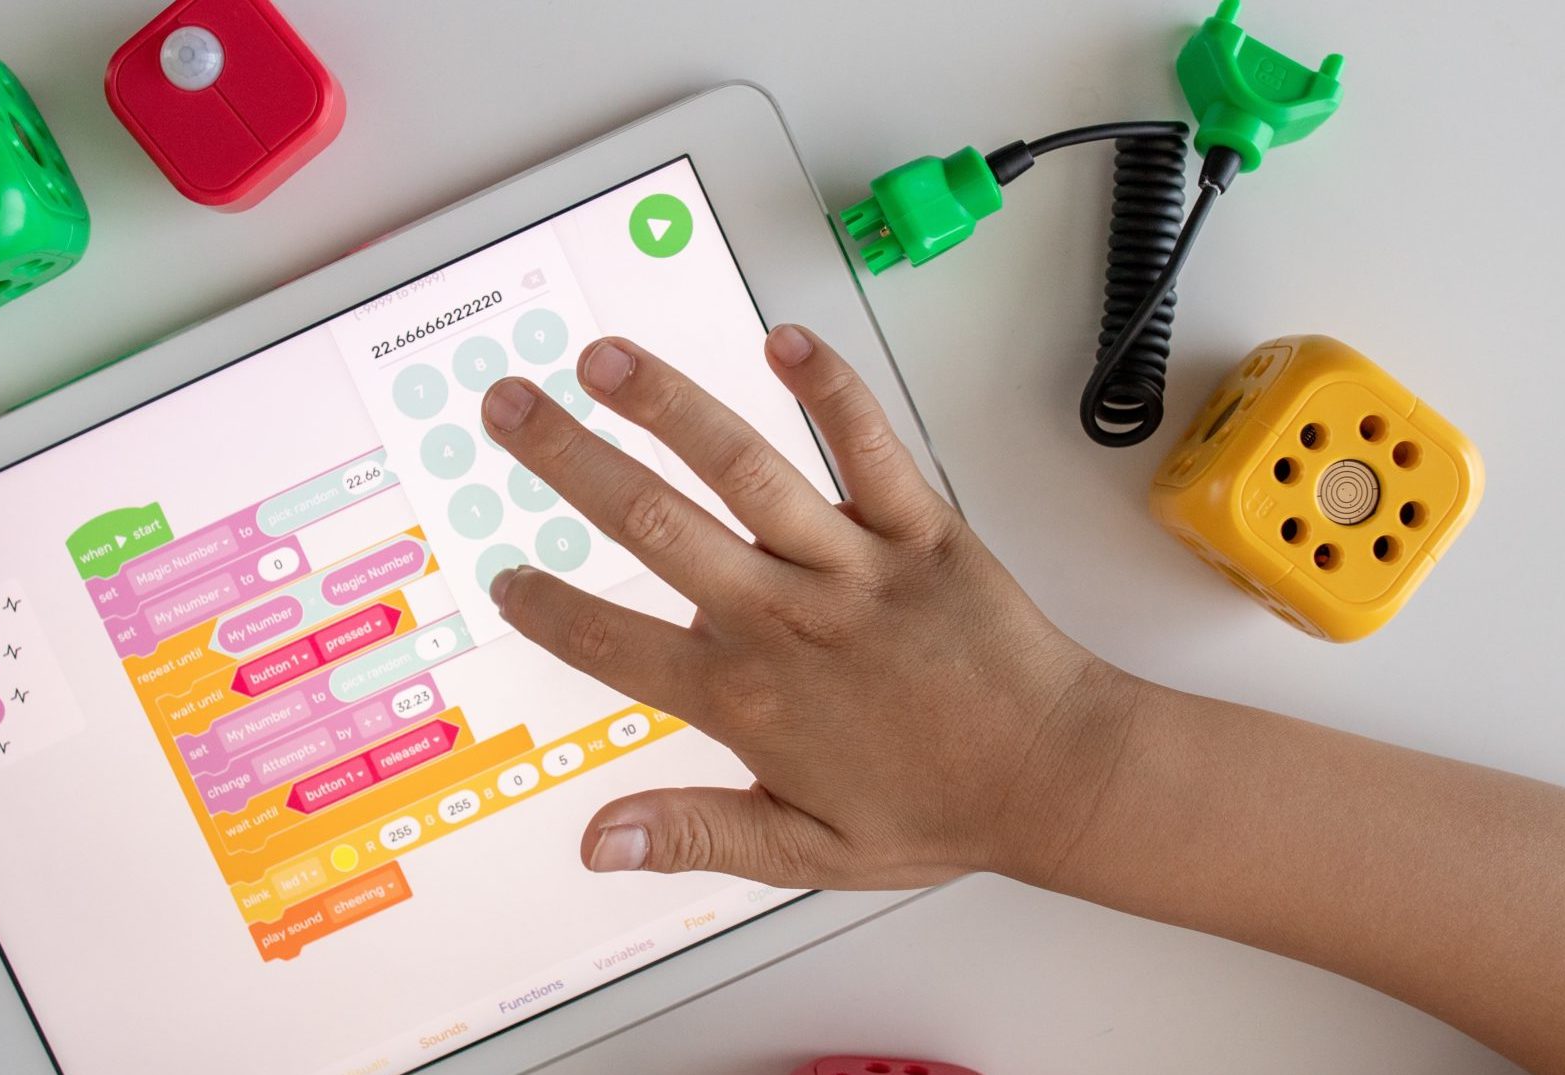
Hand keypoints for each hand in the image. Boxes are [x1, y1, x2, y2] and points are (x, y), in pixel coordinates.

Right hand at [480, 326, 1147, 889]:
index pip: (617, 644)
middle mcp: (786, 620)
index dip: (550, 611)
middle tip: (507, 407)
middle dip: (568, 461)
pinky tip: (786, 341)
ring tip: (606, 358)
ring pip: (744, 471)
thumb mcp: (803, 848)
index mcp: (747, 700)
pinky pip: (869, 447)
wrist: (1058, 779)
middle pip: (652, 526)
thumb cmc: (938, 812)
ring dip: (668, 406)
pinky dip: (830, 390)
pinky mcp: (920, 529)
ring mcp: (851, 567)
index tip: (506, 579)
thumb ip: (694, 833)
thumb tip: (597, 842)